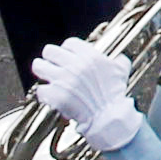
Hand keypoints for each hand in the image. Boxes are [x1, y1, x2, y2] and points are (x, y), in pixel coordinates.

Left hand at [31, 35, 144, 152]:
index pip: (69, 43)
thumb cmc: (113, 96)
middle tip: (51, 63)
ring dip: (42, 70)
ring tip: (44, 74)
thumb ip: (118, 61)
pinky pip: (40, 89)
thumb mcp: (121, 72)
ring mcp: (63, 80)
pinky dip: (44, 93)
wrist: (107, 117)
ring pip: (39, 66)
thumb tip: (118, 58)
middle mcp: (75, 66)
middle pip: (50, 51)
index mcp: (91, 57)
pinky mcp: (54, 95)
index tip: (66, 54)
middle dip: (50, 57)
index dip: (67, 49)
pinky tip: (50, 95)